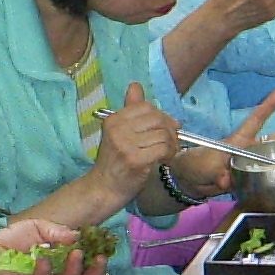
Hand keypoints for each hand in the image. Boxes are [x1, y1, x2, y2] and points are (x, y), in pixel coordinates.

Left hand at [0, 217, 104, 274]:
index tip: (103, 254)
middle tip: (95, 257)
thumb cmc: (12, 241)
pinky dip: (44, 271)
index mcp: (60, 268)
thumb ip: (57, 232)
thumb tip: (77, 236)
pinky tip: (44, 257)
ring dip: (73, 271)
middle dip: (92, 273)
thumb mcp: (38, 228)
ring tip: (74, 254)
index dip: (96, 268)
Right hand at [92, 81, 181, 200]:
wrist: (103, 189)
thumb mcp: (118, 133)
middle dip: (170, 130)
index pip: (146, 107)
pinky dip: (169, 154)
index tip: (167, 128)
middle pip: (157, 119)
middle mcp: (118, 129)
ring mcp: (126, 145)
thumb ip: (130, 110)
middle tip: (171, 143)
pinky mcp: (136, 160)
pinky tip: (165, 160)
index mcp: (113, 120)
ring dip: (172, 145)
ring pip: (162, 134)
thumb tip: (136, 85)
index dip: (162, 116)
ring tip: (168, 153)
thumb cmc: (114, 162)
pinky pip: (163, 149)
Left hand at [171, 87, 274, 194]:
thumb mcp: (205, 166)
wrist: (191, 181)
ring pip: (274, 160)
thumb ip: (216, 173)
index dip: (269, 105)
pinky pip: (267, 178)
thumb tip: (226, 181)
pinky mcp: (250, 178)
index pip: (256, 119)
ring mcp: (251, 164)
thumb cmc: (197, 164)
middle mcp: (249, 149)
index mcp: (240, 140)